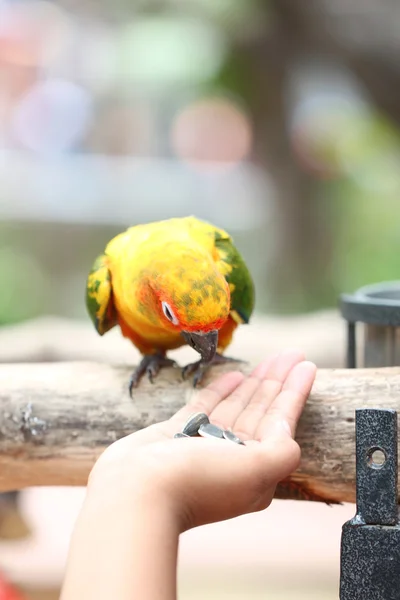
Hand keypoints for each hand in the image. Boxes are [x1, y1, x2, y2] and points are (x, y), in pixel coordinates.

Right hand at [88, 350, 315, 531]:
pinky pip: (207, 407)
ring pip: (237, 406)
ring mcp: (205, 445)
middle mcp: (233, 459)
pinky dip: (222, 390)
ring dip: (254, 382)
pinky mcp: (179, 436)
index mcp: (256, 470)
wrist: (137, 492)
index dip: (296, 392)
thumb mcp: (254, 471)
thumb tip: (286, 426)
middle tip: (292, 352)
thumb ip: (282, 450)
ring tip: (271, 358)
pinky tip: (235, 375)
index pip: (282, 422)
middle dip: (277, 381)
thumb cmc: (197, 482)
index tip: (307, 365)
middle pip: (262, 410)